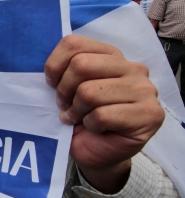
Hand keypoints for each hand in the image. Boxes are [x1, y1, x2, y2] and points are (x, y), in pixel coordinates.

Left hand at [45, 35, 164, 193]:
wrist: (99, 154)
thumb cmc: (83, 120)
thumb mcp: (69, 91)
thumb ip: (65, 72)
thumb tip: (48, 70)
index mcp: (111, 55)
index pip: (74, 43)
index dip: (54, 65)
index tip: (51, 84)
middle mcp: (132, 68)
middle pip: (81, 65)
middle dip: (64, 90)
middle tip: (65, 105)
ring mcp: (144, 90)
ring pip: (90, 92)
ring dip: (76, 111)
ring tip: (79, 118)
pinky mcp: (149, 114)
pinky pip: (101, 115)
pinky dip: (90, 125)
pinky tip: (95, 129)